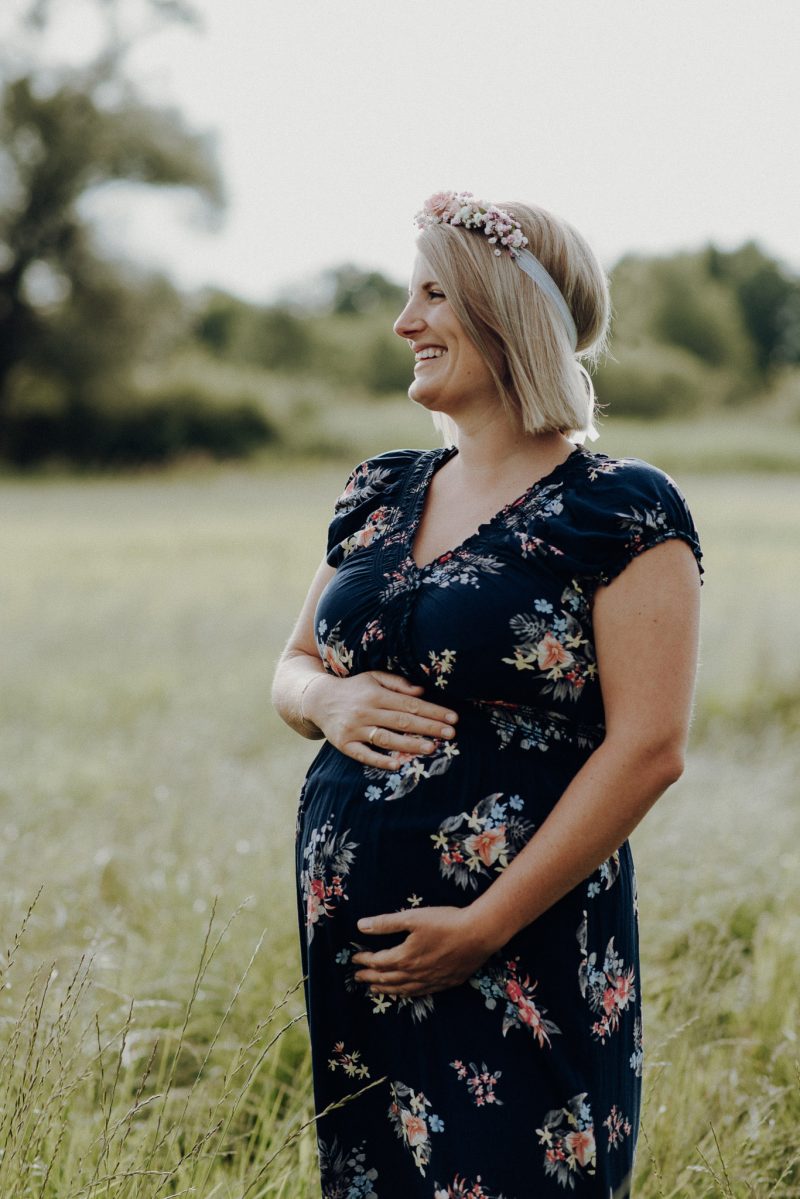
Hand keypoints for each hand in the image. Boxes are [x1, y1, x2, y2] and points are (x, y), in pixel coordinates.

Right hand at [304, 670, 457, 771]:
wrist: (317, 699)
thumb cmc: (353, 688)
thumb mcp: (373, 677)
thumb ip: (397, 683)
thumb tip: (421, 692)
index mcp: (376, 693)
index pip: (410, 703)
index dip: (432, 711)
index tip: (452, 718)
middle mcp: (366, 710)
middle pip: (402, 720)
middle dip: (428, 727)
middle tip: (451, 734)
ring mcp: (354, 729)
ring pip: (386, 738)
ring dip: (409, 744)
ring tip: (432, 749)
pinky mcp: (344, 744)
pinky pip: (363, 754)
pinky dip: (379, 760)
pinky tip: (397, 765)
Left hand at [351, 906, 496, 996]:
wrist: (479, 934)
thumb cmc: (445, 922)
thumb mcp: (412, 918)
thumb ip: (386, 923)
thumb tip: (361, 926)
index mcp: (405, 957)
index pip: (378, 961)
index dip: (364, 960)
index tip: (354, 959)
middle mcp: (415, 973)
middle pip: (387, 978)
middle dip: (370, 977)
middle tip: (358, 977)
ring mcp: (430, 980)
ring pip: (402, 989)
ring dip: (386, 989)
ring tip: (374, 989)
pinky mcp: (445, 983)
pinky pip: (419, 992)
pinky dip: (406, 993)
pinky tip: (404, 992)